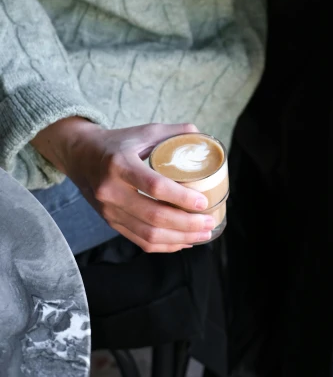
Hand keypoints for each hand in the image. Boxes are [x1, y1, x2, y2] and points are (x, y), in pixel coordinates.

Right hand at [31, 118, 216, 252]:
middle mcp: (111, 190)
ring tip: (203, 234)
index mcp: (120, 164)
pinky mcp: (110, 222)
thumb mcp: (143, 131)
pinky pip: (139, 240)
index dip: (181, 197)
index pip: (154, 186)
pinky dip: (165, 245)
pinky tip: (184, 241)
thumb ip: (173, 133)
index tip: (203, 201)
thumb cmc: (117, 142)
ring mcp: (109, 210)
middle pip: (154, 216)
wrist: (80, 155)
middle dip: (187, 224)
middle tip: (209, 221)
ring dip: (180, 238)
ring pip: (148, 234)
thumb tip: (201, 136)